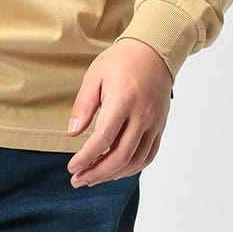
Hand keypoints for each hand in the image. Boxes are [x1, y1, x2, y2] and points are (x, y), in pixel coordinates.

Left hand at [66, 38, 172, 187]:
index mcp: (122, 100)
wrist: (153, 51)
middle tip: (78, 180)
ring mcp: (154, 123)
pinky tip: (117, 171)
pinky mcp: (160, 127)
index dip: (86, 157)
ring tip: (93, 178)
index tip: (72, 167)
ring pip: (135, 160)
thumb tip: (72, 133)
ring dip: (113, 175)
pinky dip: (132, 168)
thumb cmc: (120, 61)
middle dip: (97, 173)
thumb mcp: (94, 76)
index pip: (104, 138)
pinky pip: (148, 155)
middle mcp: (141, 115)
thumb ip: (83, 106)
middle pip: (120, 156)